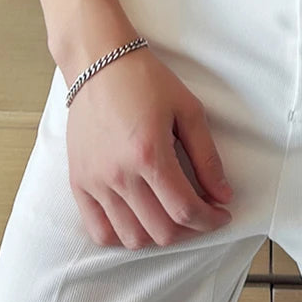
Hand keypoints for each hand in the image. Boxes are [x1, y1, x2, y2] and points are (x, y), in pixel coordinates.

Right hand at [63, 45, 234, 248]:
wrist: (98, 63)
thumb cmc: (146, 81)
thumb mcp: (187, 110)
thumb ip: (207, 156)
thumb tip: (223, 196)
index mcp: (150, 154)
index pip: (185, 209)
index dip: (209, 220)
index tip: (221, 215)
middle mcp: (120, 174)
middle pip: (161, 231)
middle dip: (190, 230)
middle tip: (202, 215)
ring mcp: (95, 182)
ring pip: (132, 238)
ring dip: (159, 236)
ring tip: (172, 216)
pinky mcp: (79, 182)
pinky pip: (99, 231)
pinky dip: (122, 237)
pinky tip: (139, 222)